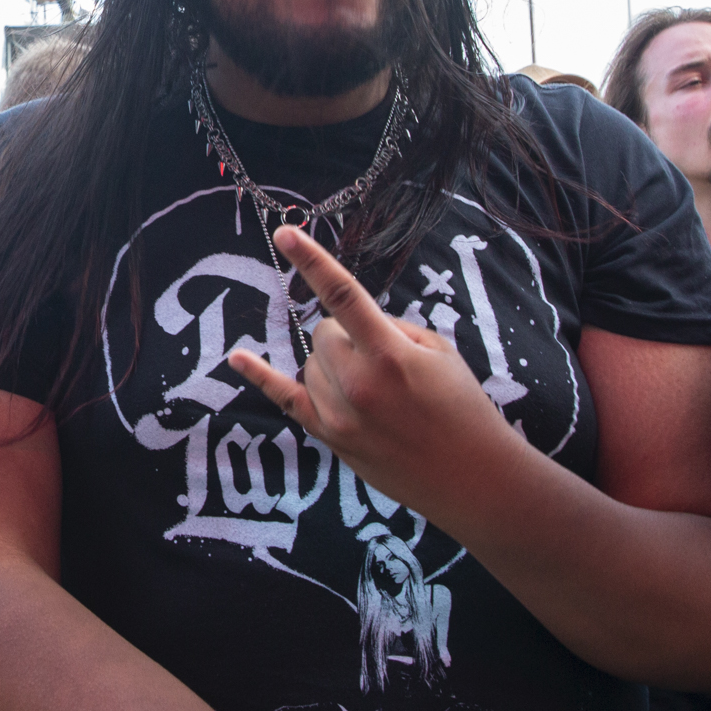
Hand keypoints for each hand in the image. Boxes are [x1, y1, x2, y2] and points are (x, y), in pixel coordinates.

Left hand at [225, 227, 524, 518]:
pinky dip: (261, 377)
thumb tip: (353, 320)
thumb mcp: (439, 352)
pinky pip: (286, 399)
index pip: (342, 295)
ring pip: (311, 362)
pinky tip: (238, 357)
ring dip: (336, 364)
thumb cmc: (463, 408)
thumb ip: (390, 329)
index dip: (313, 261)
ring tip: (381, 393)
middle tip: (388, 364)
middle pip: (325, 333)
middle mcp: (357, 384)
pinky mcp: (331, 438)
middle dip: (349, 336)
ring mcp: (339, 415)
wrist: (473, 478)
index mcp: (389, 355)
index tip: (286, 232)